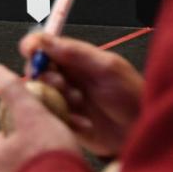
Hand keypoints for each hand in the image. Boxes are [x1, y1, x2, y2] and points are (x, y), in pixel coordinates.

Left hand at [0, 63, 80, 171]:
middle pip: (31, 144)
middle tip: (73, 126)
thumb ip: (14, 91)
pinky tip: (81, 170)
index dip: (33, 111)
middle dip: (53, 133)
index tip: (51, 107)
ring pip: (46, 163)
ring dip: (63, 152)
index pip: (12, 125)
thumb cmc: (45, 158)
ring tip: (79, 148)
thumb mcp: (31, 114)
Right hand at [19, 33, 144, 156]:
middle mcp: (67, 78)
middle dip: (46, 77)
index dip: (34, 46)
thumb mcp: (106, 68)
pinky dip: (65, 120)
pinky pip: (51, 119)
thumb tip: (44, 39)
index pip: (45, 47)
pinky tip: (85, 123)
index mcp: (75, 59)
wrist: (142, 131)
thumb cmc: (132, 95)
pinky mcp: (65, 122)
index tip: (30, 51)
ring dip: (57, 100)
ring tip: (80, 104)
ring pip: (41, 96)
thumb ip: (75, 53)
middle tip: (62, 84)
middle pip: (38, 72)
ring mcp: (65, 100)